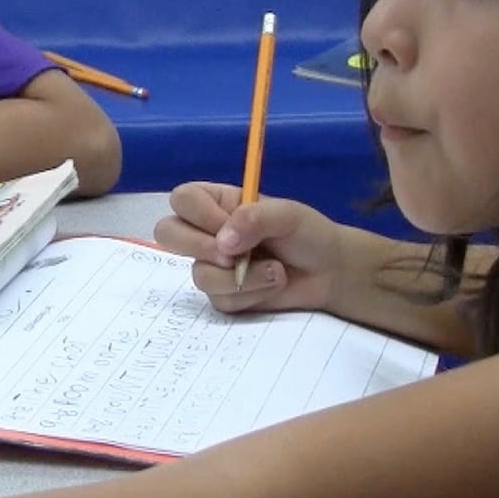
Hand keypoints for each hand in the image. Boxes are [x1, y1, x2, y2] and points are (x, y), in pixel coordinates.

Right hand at [152, 181, 357, 314]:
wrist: (331, 273)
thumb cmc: (308, 234)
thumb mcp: (287, 215)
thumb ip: (254, 218)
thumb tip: (223, 243)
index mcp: (218, 202)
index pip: (183, 199)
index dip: (198, 213)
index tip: (226, 224)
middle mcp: (208, 232)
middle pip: (167, 233)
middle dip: (200, 246)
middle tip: (233, 255)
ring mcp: (213, 265)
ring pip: (198, 274)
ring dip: (240, 277)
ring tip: (274, 271)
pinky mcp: (224, 295)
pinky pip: (219, 299)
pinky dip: (249, 294)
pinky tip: (271, 285)